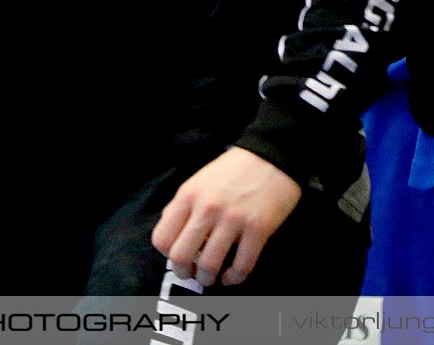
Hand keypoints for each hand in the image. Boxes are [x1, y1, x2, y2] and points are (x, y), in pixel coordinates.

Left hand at [151, 147, 301, 286]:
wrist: (272, 154)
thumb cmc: (234, 169)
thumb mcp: (199, 180)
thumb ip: (182, 205)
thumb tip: (169, 230)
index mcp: (188, 195)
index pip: (162, 238)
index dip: (167, 255)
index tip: (178, 257)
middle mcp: (207, 208)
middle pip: (181, 256)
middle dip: (184, 273)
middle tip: (192, 274)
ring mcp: (233, 219)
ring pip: (210, 265)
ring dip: (208, 279)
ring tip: (212, 277)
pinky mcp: (258, 229)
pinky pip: (242, 266)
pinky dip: (234, 278)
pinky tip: (232, 276)